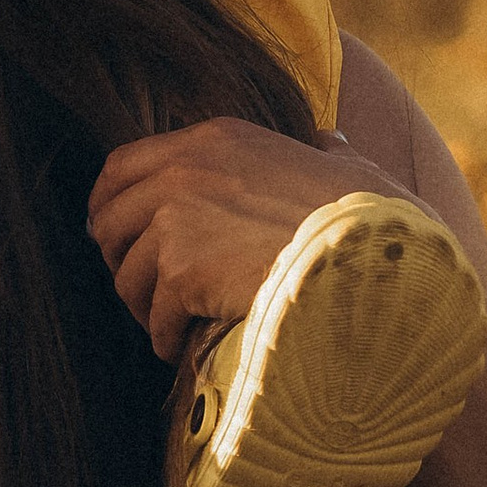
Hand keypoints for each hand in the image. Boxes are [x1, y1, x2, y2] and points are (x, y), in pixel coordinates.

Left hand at [86, 118, 386, 356]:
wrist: (377, 258)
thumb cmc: (372, 217)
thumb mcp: (343, 165)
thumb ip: (324, 151)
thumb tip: (331, 140)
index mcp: (215, 139)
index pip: (123, 166)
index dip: (109, 205)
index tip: (115, 234)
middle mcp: (185, 171)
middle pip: (109, 220)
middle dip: (118, 258)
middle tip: (141, 287)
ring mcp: (178, 220)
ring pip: (127, 274)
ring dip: (143, 305)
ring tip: (166, 323)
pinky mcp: (184, 272)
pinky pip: (156, 316)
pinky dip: (165, 338)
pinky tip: (181, 347)